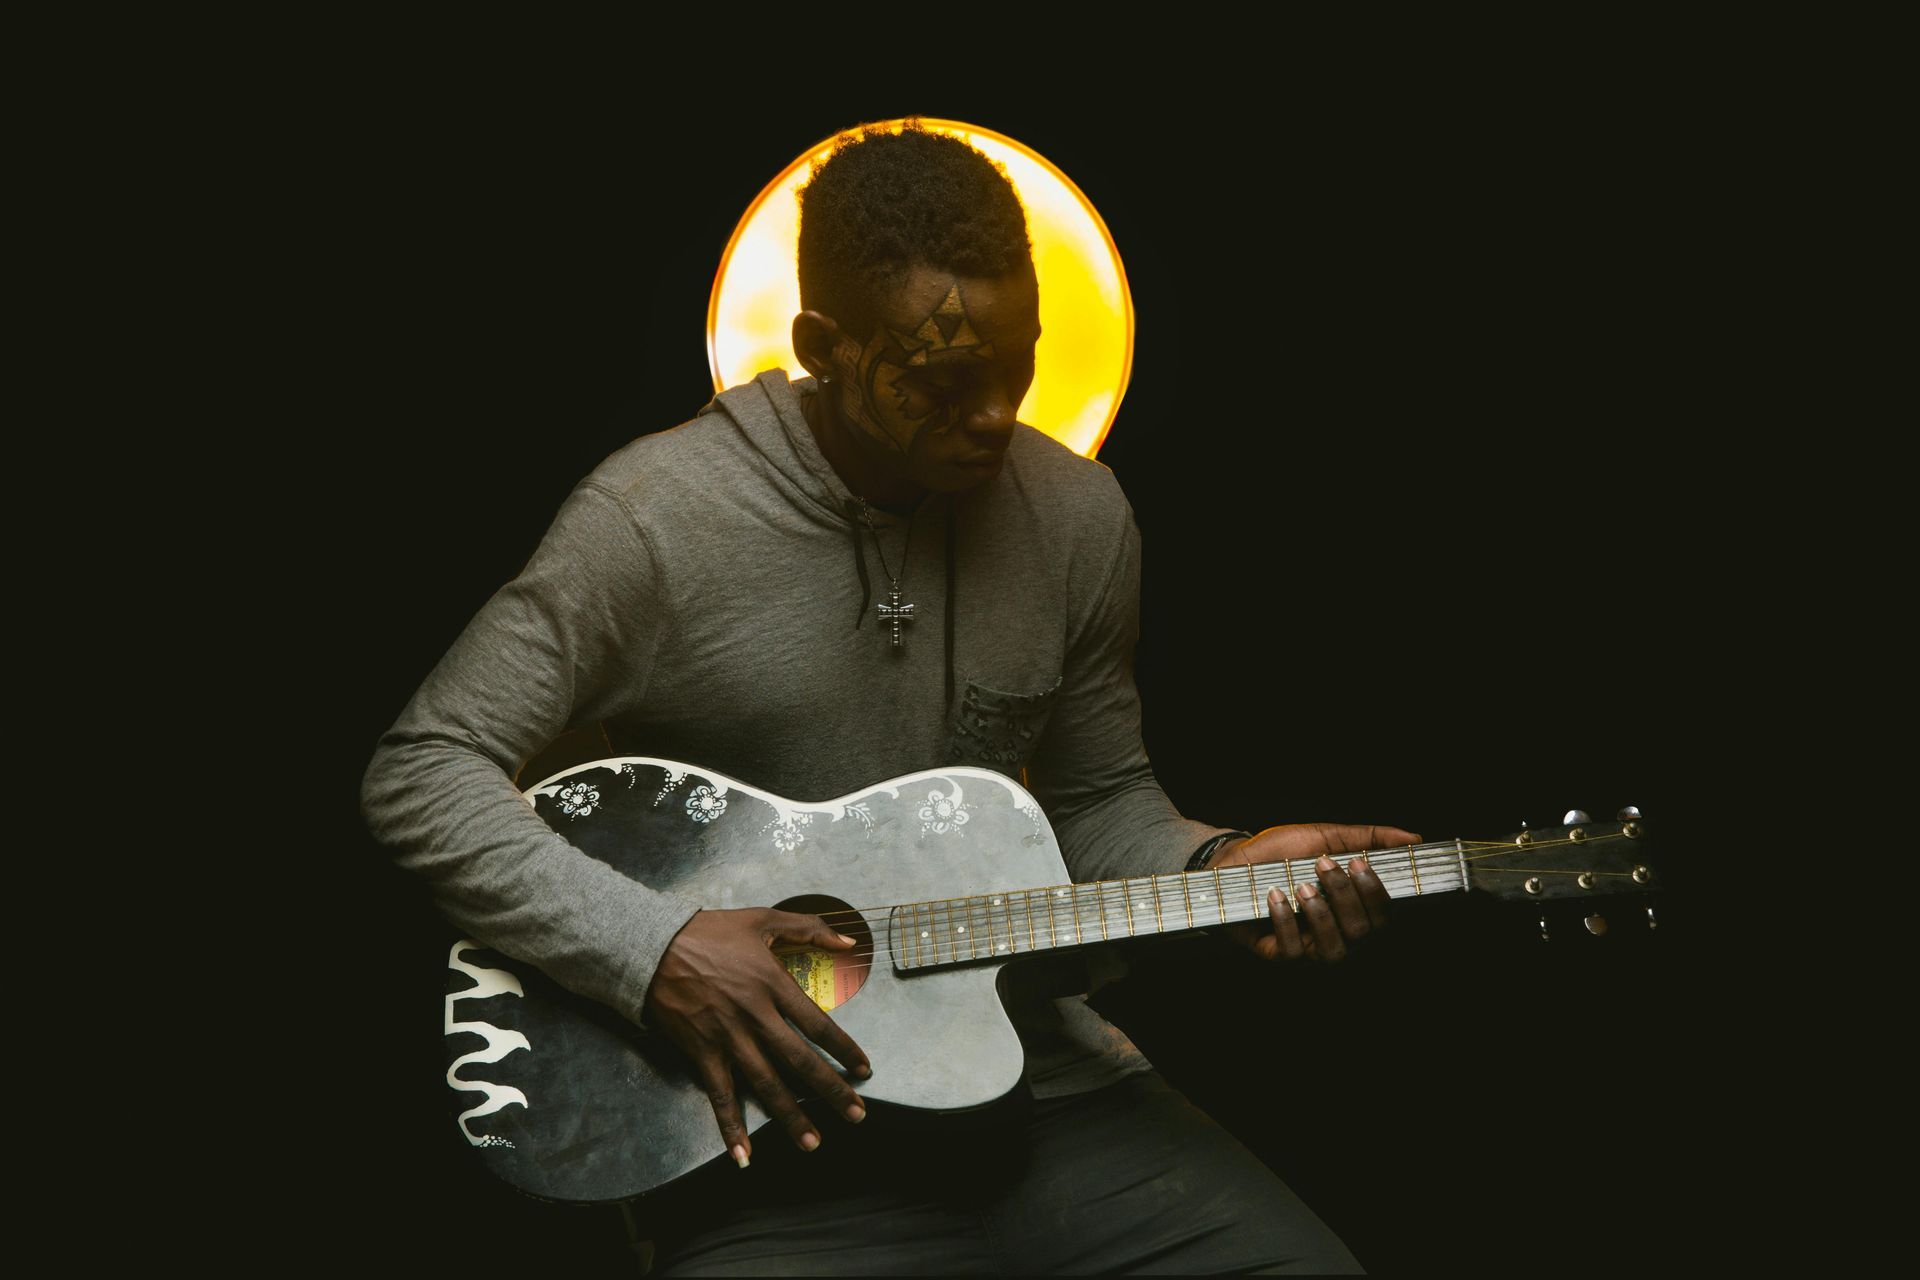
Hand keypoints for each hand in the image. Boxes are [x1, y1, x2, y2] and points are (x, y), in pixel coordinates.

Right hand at [643, 907, 871, 1166]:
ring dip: (791, 1117)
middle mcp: (755, 1016)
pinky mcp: (701, 1052)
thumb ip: (809, 928)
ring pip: (766, 1085)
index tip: (863, 1068)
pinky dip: (730, 1127)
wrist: (651, 946)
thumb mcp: (763, 919)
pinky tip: (743, 1153)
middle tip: (856, 1115)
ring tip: (813, 1141)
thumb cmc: (708, 931)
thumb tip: (850, 940)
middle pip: (800, 1061)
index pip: (818, 1024)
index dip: (844, 1049)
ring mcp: (727, 1038)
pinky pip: (720, 1095)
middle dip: (831, 1091)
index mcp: (772, 983)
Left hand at [1211, 823, 1419, 962]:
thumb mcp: (1326, 837)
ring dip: (1320, 914)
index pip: (1385, 916)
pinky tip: (1276, 896)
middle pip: (1362, 932)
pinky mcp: (1279, 954)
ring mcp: (1310, 947)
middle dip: (1346, 897)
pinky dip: (1286, 922)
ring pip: (1334, 950)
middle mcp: (1339, 933)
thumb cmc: (1284, 852)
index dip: (1378, 895)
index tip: (1359, 863)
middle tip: (1323, 864)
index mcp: (1356, 908)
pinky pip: (1292, 952)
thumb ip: (1369, 838)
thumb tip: (1413, 838)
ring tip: (1301, 885)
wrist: (1234, 860)